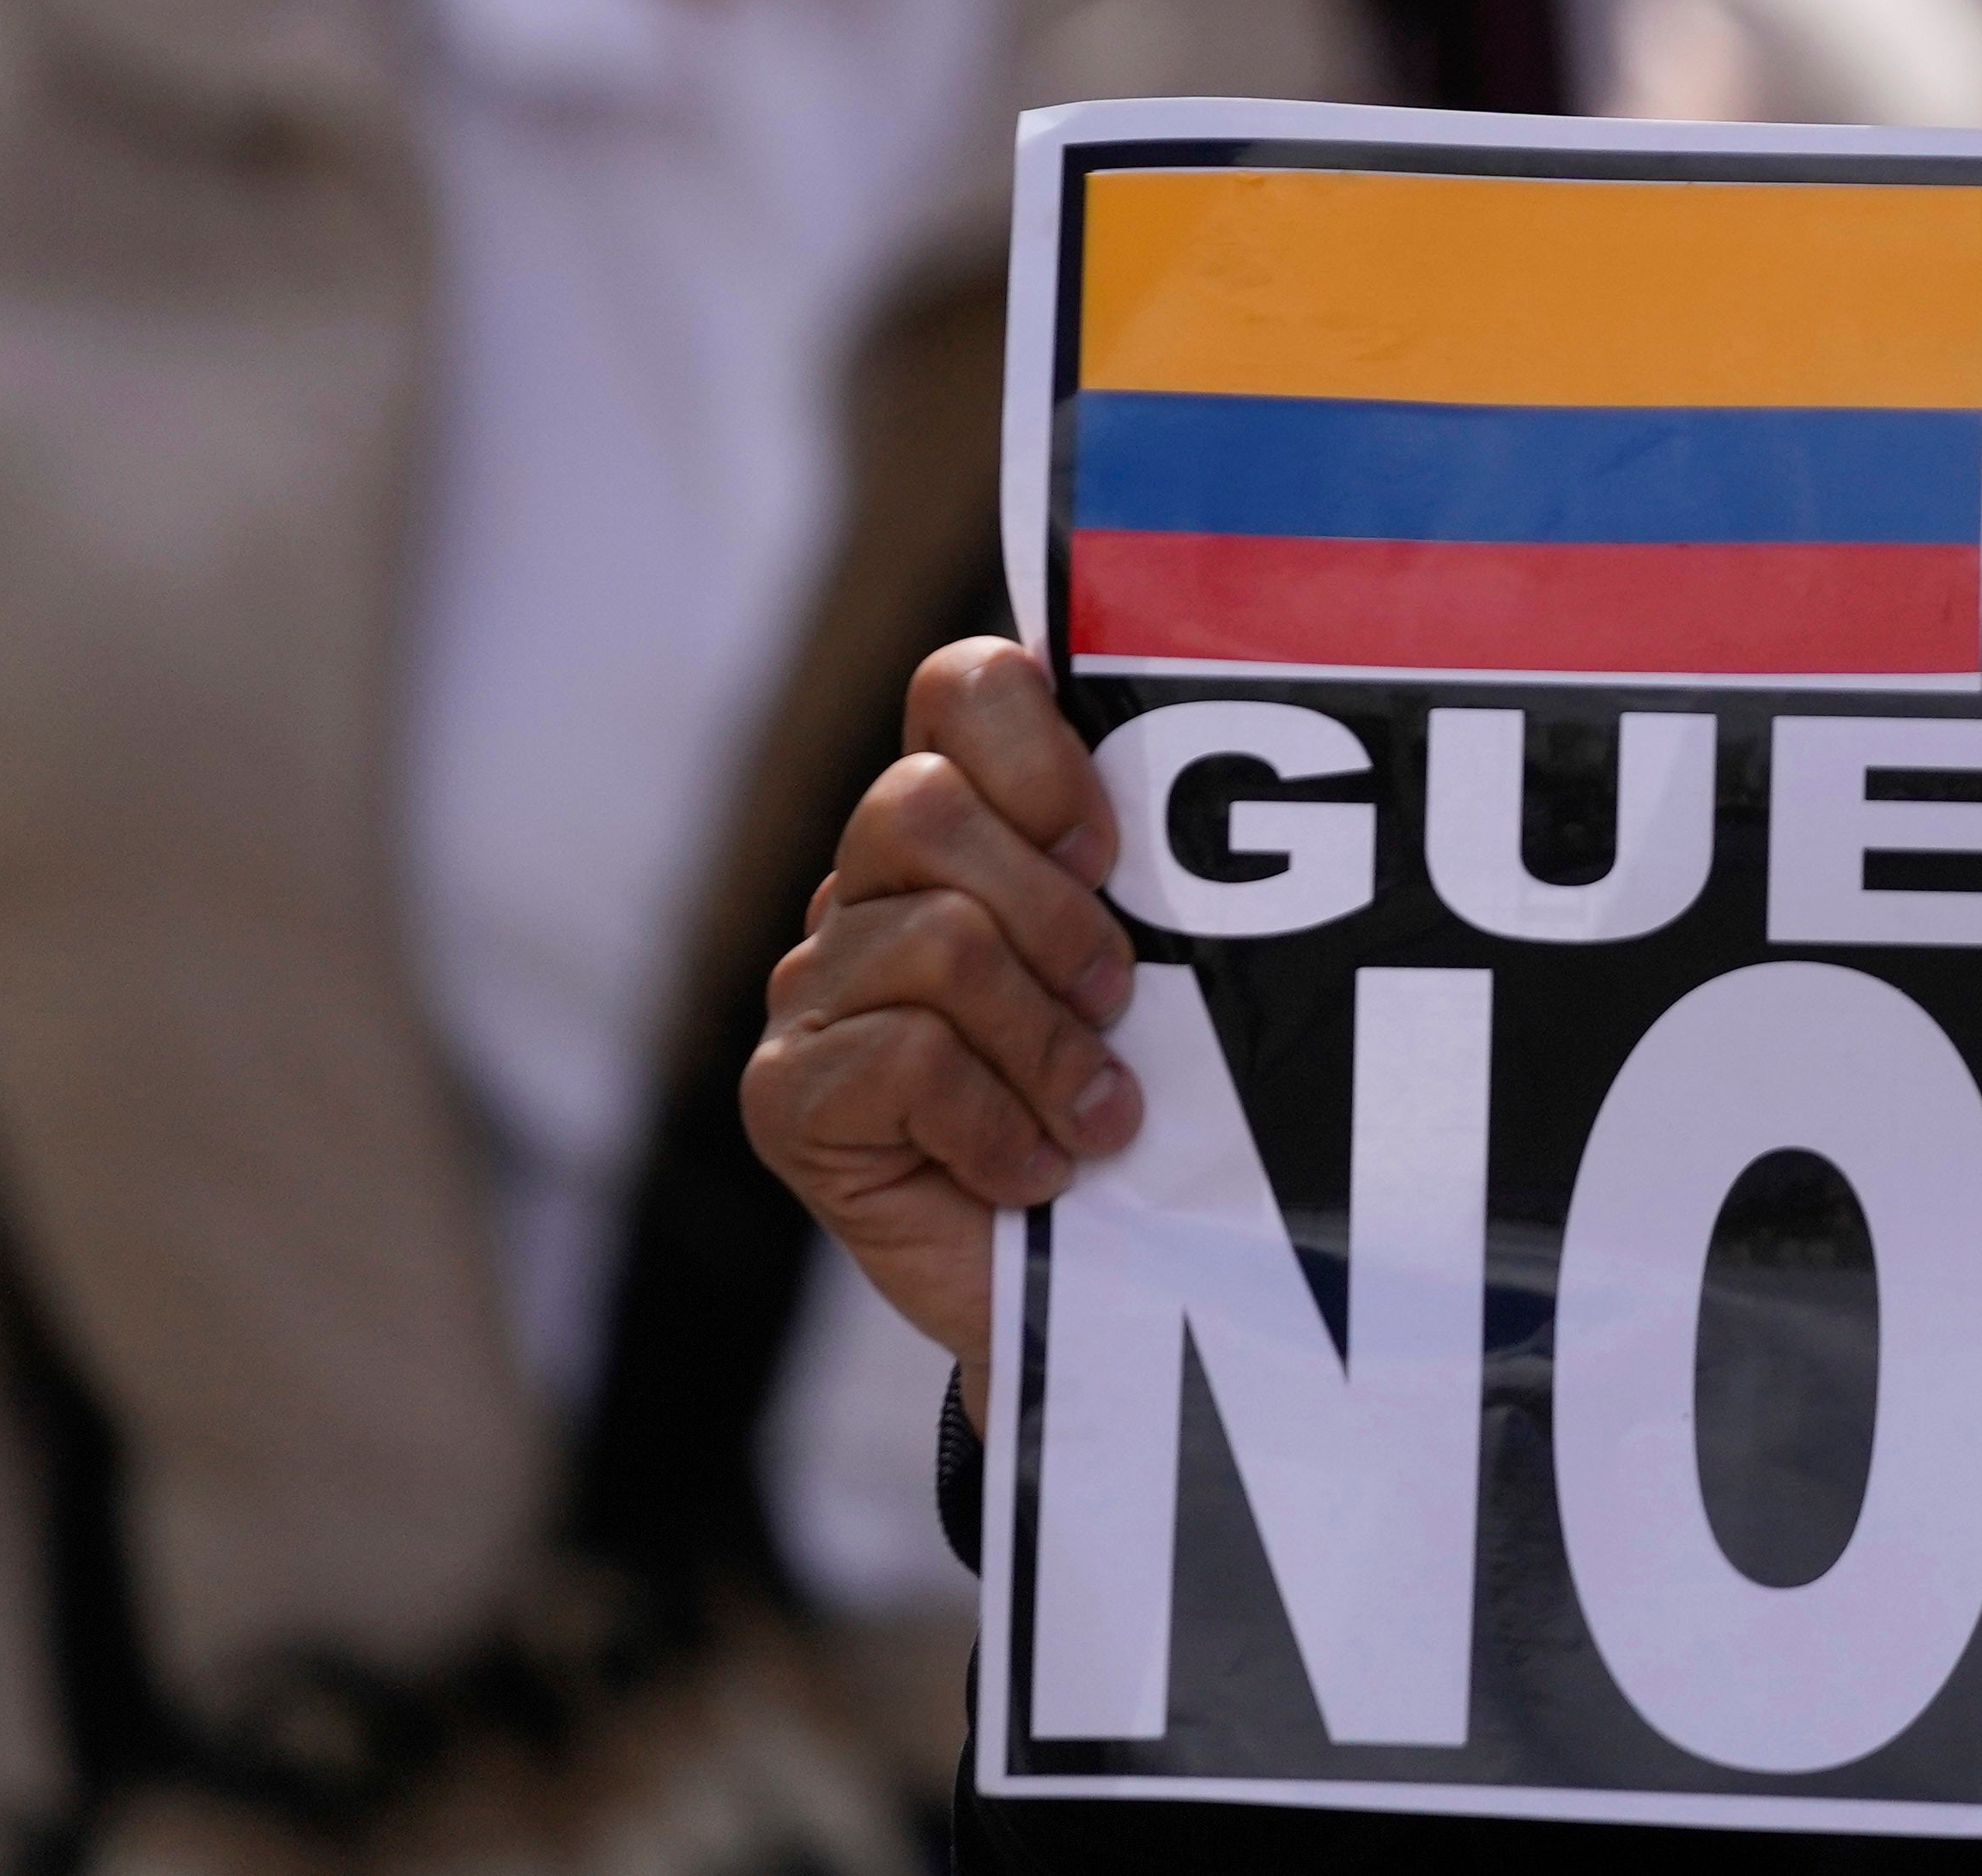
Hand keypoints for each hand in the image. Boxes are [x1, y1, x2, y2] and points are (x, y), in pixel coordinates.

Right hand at [739, 639, 1141, 1366]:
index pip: (961, 688)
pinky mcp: (785, 1097)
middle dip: (1053, 916)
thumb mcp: (1163, 968)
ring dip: (1045, 1044)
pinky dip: (999, 1127)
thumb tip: (1196, 756)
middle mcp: (862, 892)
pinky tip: (1029, 1174)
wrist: (1104, 1292)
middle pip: (922, 808)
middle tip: (1116, 1004)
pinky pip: (907, 1059)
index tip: (1107, 851)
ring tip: (1093, 1114)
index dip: (1037, 749)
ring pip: (935, 940)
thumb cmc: (1140, 1109)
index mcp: (956, 828)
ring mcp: (809, 993)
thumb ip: (1137, 868)